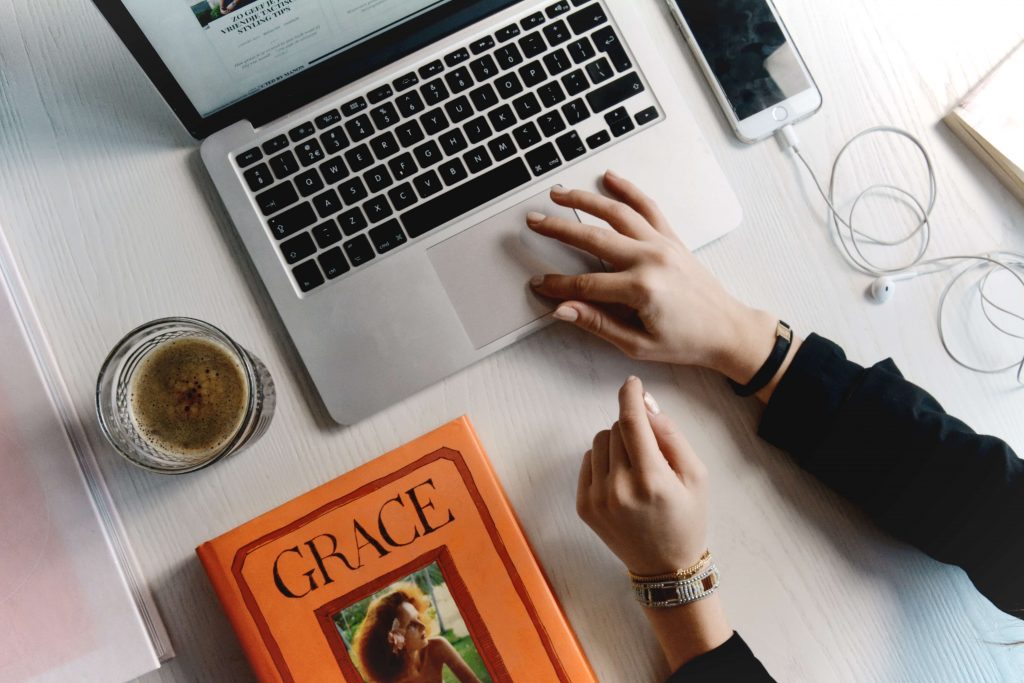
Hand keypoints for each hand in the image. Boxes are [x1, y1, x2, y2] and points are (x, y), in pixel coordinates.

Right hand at [528, 171, 781, 386]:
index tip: (538, 284)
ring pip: (617, 213)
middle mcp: (651, 259)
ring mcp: (662, 244)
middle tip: (533, 221)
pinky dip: (628, 190)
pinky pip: (647, 207)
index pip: (585, 284)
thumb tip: (564, 309)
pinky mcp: (672, 239)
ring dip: (585, 200)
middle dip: (559, 228)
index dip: (558, 285)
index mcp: (641, 288)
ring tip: (559, 193)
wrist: (726, 330)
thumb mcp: (637, 344)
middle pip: (593, 237)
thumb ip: (597, 323)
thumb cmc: (687, 341)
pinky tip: (609, 178)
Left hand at [577, 377, 731, 669]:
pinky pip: (588, 461)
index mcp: (650, 480)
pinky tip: (621, 481)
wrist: (664, 567)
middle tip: (651, 452)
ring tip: (636, 468)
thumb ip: (670, 435)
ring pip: (598, 442)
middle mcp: (618, 489)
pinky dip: (603, 462)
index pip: (631, 423)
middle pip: (615, 429)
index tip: (632, 383)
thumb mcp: (696, 475)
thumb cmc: (687, 518)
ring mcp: (597, 499)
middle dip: (633, 429)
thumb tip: (645, 404)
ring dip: (616, 444)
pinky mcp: (583, 506)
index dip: (630, 396)